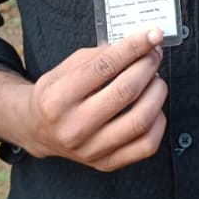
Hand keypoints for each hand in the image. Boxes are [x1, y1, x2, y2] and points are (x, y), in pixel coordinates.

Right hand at [23, 29, 167, 170]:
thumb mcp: (65, 68)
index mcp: (58, 98)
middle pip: (125, 92)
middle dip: (147, 67)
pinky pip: (147, 144)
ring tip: (155, 79)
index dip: (133, 47)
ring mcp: (91, 149)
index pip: (104, 67)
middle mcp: (73, 127)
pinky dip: (159, 121)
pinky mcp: (106, 163)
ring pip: (141, 120)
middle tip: (154, 55)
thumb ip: (99, 56)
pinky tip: (153, 107)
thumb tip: (139, 45)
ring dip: (157, 93)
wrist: (39, 131)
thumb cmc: (56, 94)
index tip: (153, 34)